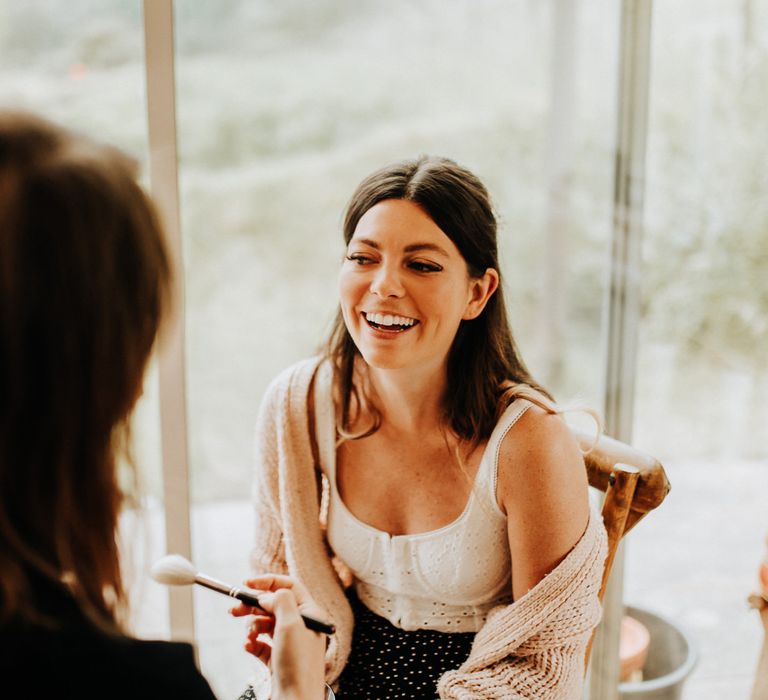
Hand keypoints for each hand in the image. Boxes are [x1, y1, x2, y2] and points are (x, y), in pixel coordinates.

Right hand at [231, 574, 326, 699]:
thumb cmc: (298, 664)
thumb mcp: (291, 624)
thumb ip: (280, 601)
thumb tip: (267, 594)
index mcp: (310, 613)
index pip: (289, 586)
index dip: (268, 582)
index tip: (247, 584)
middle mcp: (301, 626)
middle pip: (273, 605)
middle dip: (253, 606)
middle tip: (234, 610)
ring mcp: (289, 643)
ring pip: (265, 624)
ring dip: (252, 626)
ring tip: (248, 636)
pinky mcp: (278, 659)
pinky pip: (261, 644)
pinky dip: (252, 643)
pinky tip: (249, 647)